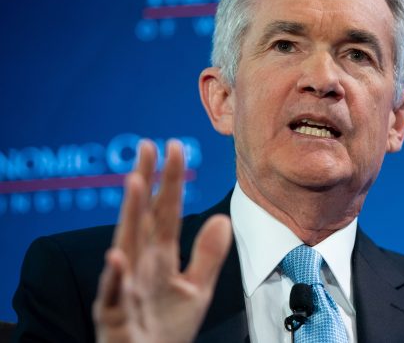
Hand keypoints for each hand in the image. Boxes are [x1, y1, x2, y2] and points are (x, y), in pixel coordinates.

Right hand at [92, 140, 231, 342]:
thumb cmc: (167, 329)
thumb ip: (208, 256)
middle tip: (147, 146)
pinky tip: (117, 256)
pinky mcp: (115, 315)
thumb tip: (222, 218)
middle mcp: (140, 265)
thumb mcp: (196, 290)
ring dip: (131, 215)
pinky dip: (116, 277)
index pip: (167, 212)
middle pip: (143, 218)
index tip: (174, 147)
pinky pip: (114, 295)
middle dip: (145, 182)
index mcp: (160, 258)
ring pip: (127, 245)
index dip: (171, 182)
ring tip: (135, 182)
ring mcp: (126, 288)